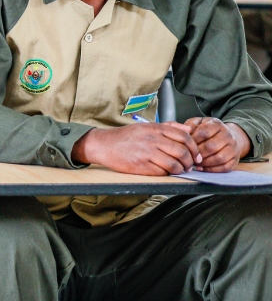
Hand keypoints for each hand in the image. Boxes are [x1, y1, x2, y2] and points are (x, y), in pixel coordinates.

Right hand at [71, 122, 200, 175]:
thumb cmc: (127, 137)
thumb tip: (189, 131)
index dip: (195, 148)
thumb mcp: (147, 126)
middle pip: (182, 152)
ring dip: (180, 170)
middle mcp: (152, 139)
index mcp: (155, 128)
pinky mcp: (141, 165)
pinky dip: (168, 174)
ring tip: (180, 170)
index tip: (196, 156)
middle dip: (190, 162)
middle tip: (190, 166)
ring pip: (174, 164)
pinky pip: (162, 172)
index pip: (185, 137)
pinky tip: (166, 172)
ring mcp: (146, 153)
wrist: (104, 144)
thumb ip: (169, 127)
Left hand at [185, 117, 250, 171]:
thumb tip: (186, 132)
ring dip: (204, 162)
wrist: (227, 136)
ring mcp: (233, 147)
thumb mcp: (198, 123)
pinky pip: (225, 167)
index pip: (204, 132)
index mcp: (217, 124)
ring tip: (194, 162)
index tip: (185, 145)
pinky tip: (201, 168)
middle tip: (189, 156)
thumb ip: (190, 126)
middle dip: (198, 153)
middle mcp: (228, 135)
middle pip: (211, 146)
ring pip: (219, 158)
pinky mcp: (236, 159)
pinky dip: (212, 169)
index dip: (193, 140)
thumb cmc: (207, 130)